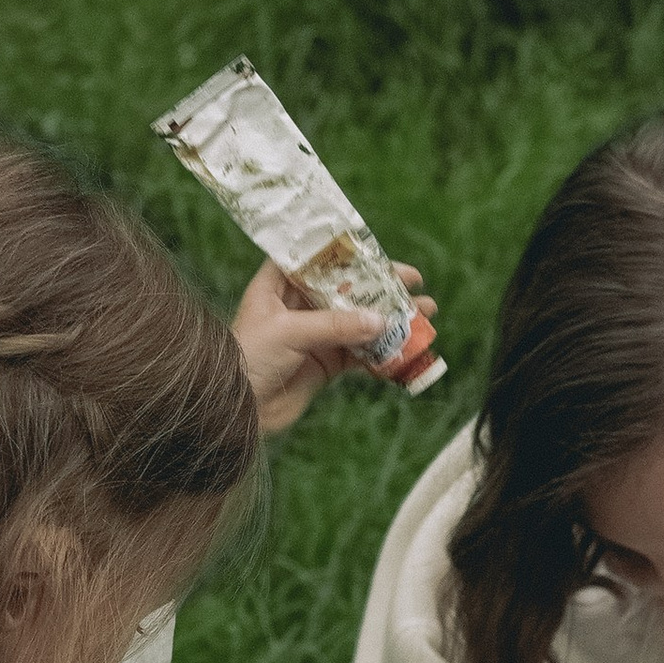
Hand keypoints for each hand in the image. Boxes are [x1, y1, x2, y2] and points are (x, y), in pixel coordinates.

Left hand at [233, 258, 436, 436]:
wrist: (238, 411)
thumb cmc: (249, 360)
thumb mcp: (290, 332)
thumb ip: (336, 325)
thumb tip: (382, 322)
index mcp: (278, 285)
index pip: (316, 258)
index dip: (347, 252)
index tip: (378, 251)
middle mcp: (298, 306)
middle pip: (347, 287)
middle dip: (382, 285)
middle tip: (415, 281)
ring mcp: (314, 334)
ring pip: (359, 320)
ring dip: (390, 318)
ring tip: (425, 314)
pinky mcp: (325, 362)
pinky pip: (360, 353)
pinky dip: (382, 351)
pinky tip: (406, 349)